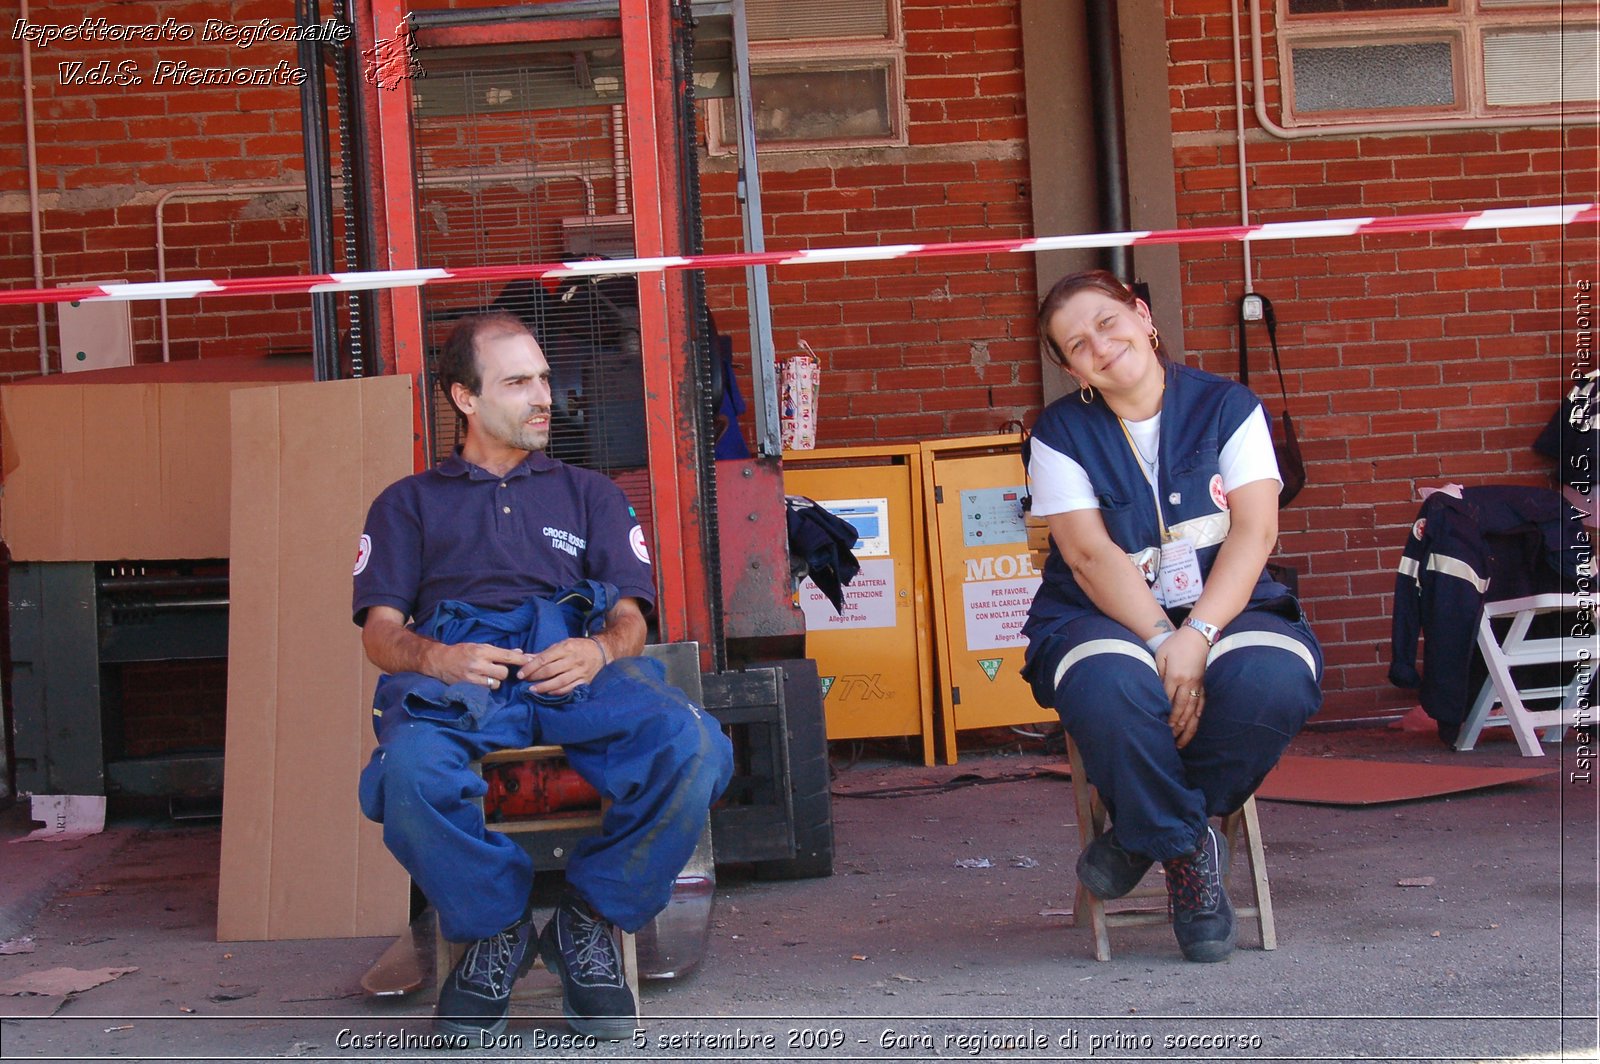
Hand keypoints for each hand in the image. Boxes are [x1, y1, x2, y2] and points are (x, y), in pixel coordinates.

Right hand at [426, 642, 529, 689]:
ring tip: (487, 675)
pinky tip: (482, 681)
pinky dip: (487, 687)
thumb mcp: (480, 646)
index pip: (507, 656)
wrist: (439, 661)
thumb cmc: (461, 651)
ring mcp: (473, 677)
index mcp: (482, 651)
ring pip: (496, 684)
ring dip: (496, 681)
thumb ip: (499, 651)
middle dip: (504, 672)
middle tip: (497, 669)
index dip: (521, 660)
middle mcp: (478, 664)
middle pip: (504, 673)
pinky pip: (487, 690)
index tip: (531, 661)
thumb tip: (519, 652)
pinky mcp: (468, 687)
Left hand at [518, 636, 606, 697]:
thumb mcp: (562, 645)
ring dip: (544, 687)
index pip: (544, 659)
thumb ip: (545, 653)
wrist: (600, 651)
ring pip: (559, 682)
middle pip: (550, 670)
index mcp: (566, 648)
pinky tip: (548, 693)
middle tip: (524, 682)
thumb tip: (525, 658)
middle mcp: (573, 659)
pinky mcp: (585, 681)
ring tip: (533, 690)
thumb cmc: (578, 647)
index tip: (520, 674)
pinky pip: (569, 688)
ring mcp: (580, 671)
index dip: (531, 667)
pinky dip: (557, 692)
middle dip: (535, 677)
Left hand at [1155, 626, 1208, 748]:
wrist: (1199, 635)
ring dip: (1186, 727)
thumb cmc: (1176, 643)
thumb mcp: (1161, 655)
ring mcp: (1198, 685)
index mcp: (1176, 676)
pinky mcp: (1204, 684)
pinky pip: (1202, 704)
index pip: (1168, 701)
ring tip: (1180, 741)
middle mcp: (1189, 683)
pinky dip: (1197, 716)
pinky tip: (1194, 724)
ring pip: (1192, 711)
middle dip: (1174, 727)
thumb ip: (1157, 673)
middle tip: (1168, 741)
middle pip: (1181, 710)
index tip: (1159, 728)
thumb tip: (1154, 690)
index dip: (1164, 716)